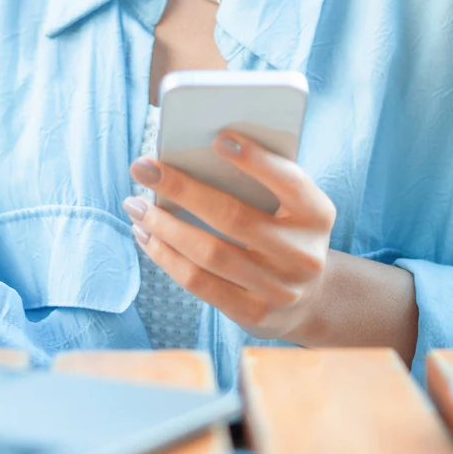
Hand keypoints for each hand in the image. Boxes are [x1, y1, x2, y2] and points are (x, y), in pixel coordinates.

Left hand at [125, 134, 335, 342]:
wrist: (311, 297)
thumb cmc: (286, 232)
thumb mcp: (291, 206)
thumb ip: (261, 183)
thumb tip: (193, 158)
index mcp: (317, 214)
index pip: (289, 181)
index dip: (256, 161)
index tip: (218, 139)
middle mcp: (303, 253)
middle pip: (234, 217)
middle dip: (182, 189)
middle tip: (143, 167)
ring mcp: (279, 289)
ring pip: (210, 254)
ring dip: (164, 226)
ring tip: (135, 205)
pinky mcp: (253, 314)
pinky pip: (199, 283)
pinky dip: (166, 257)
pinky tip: (146, 236)